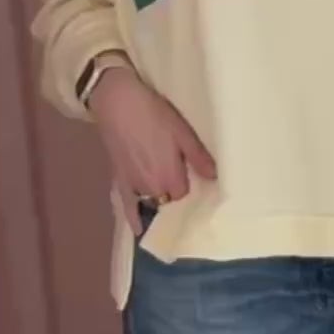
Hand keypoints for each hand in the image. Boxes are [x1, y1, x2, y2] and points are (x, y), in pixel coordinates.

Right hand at [88, 66, 216, 234]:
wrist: (118, 103)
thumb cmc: (154, 114)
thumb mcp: (183, 132)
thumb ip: (199, 157)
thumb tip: (215, 178)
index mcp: (172, 177)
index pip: (187, 197)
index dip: (193, 191)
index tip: (199, 187)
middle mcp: (154, 188)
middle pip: (171, 202)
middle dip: (178, 199)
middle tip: (186, 193)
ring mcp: (135, 187)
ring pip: (153, 204)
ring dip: (161, 205)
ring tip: (170, 207)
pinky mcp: (120, 181)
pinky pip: (127, 207)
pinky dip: (133, 219)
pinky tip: (138, 231)